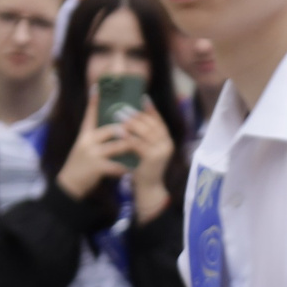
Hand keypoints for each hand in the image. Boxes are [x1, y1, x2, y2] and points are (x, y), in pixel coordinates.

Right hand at [55, 87, 129, 199]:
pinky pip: (117, 165)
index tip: (98, 87)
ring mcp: (92, 154)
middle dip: (127, 130)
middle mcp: (87, 141)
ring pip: (118, 146)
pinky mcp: (96, 167)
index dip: (94, 101)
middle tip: (139, 129)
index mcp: (85, 135)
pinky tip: (132, 170)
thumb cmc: (81, 165)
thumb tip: (115, 129)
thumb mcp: (84, 147)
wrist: (69, 185)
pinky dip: (126, 168)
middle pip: (112, 129)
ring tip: (141, 148)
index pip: (90, 115)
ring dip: (131, 147)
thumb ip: (96, 138)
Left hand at [122, 102, 175, 221]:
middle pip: (152, 124)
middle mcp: (167, 143)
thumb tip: (131, 119)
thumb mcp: (145, 149)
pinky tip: (120, 132)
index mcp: (166, 140)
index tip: (142, 98)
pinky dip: (129, 137)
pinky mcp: (153, 158)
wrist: (148, 188)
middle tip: (123, 108)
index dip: (151, 109)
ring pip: (146, 132)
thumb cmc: (143, 167)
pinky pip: (139, 143)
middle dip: (137, 115)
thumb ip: (143, 136)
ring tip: (119, 117)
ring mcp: (162, 151)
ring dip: (131, 123)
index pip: (159, 121)